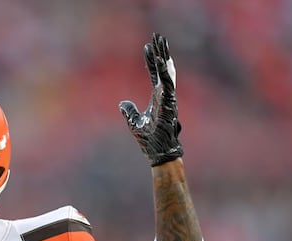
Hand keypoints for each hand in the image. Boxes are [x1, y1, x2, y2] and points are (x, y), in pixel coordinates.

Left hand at [119, 33, 182, 166]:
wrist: (158, 152)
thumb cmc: (149, 139)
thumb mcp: (134, 122)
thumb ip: (129, 111)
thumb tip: (122, 103)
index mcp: (158, 98)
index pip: (154, 74)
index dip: (151, 61)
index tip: (147, 46)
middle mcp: (165, 95)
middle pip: (163, 68)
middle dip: (160, 52)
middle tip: (158, 36)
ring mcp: (169, 98)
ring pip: (166, 72)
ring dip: (163, 56)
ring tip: (161, 41)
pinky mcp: (169, 103)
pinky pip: (167, 84)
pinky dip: (164, 72)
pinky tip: (161, 60)